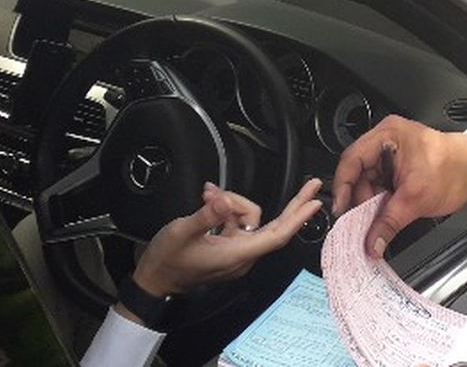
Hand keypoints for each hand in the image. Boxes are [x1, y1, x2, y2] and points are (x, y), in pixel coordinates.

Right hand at [130, 178, 322, 298]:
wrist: (154, 281)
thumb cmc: (167, 261)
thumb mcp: (182, 232)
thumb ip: (206, 215)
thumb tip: (224, 200)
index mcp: (237, 254)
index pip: (276, 235)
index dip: (297, 219)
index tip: (313, 203)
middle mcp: (241, 255)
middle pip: (276, 227)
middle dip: (293, 205)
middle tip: (312, 186)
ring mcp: (235, 251)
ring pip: (249, 218)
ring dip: (232, 202)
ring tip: (208, 197)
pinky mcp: (227, 247)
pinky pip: (236, 222)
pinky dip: (226, 210)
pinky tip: (210, 201)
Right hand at [332, 115, 466, 257]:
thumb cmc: (455, 168)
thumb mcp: (417, 198)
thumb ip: (390, 222)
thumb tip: (372, 243)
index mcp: (387, 135)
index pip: (351, 160)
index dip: (343, 187)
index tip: (341, 210)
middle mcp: (385, 141)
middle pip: (357, 173)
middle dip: (358, 200)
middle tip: (359, 224)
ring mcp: (391, 154)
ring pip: (368, 182)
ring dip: (370, 203)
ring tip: (374, 223)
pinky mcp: (398, 167)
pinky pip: (380, 185)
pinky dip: (380, 202)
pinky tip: (382, 216)